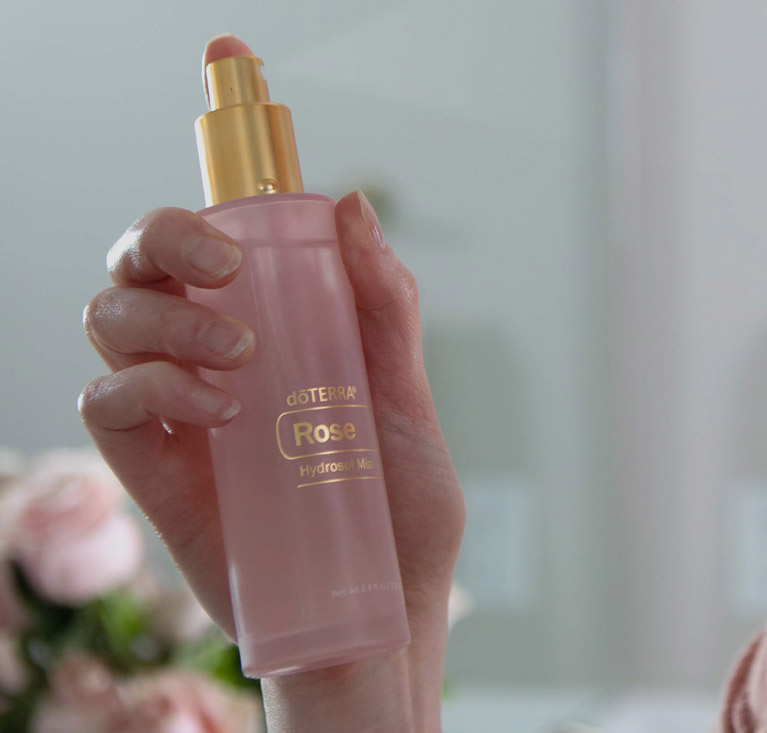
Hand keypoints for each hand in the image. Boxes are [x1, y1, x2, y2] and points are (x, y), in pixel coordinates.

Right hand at [78, 191, 463, 731]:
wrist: (381, 612)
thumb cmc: (399, 512)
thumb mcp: (407, 400)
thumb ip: (383, 310)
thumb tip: (352, 205)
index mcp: (265, 334)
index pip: (196, 250)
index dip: (194, 220)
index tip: (243, 233)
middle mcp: (204, 363)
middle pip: (134, 268)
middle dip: (160, 240)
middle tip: (225, 267)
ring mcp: (173, 416)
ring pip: (108, 321)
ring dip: (164, 316)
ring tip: (240, 355)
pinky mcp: (151, 472)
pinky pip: (105, 405)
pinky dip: (149, 387)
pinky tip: (218, 409)